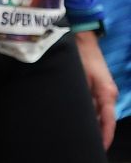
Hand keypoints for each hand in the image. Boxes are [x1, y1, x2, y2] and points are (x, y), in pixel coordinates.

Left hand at [76, 30, 118, 148]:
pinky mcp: (98, 86)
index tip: (99, 146)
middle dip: (97, 131)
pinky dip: (91, 112)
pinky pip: (96, 104)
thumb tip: (81, 113)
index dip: (105, 135)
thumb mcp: (79, 78)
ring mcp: (104, 90)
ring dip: (93, 122)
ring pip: (100, 112)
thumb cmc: (80, 57)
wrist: (82, 40)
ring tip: (81, 133)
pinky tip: (79, 117)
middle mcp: (108, 94)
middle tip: (86, 142)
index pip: (108, 121)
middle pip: (105, 118)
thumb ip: (83, 97)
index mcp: (106, 93)